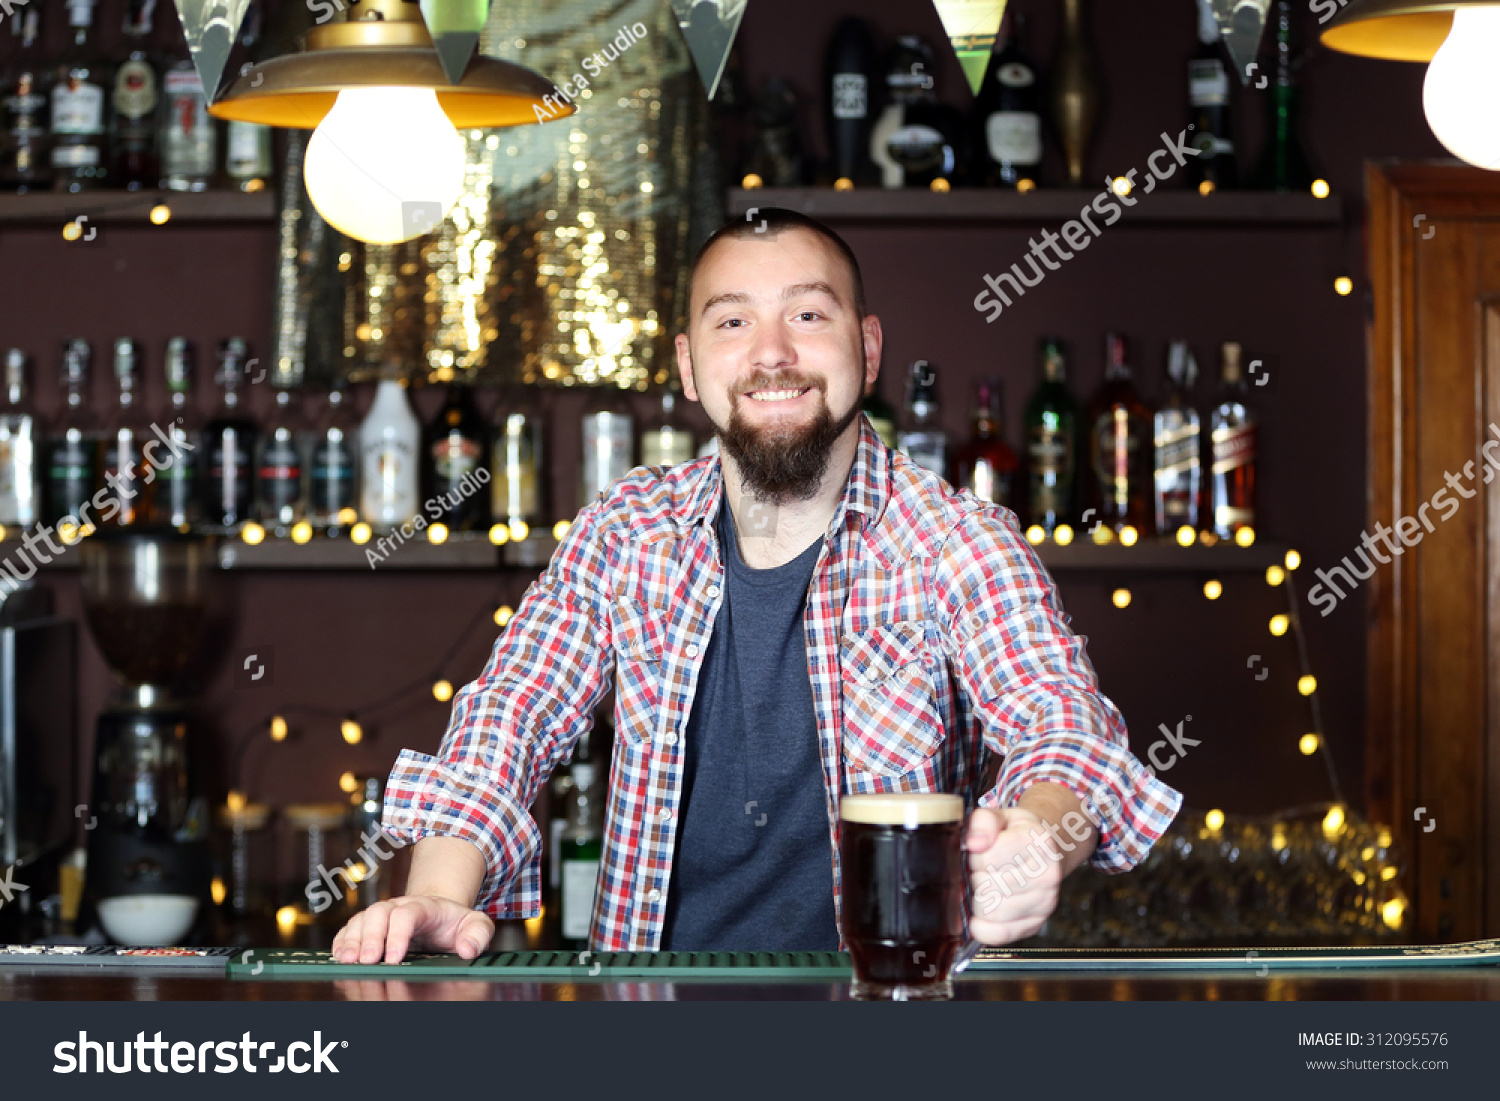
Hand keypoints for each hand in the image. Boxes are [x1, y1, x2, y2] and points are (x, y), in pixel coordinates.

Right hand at [330, 895, 493, 964]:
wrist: (439, 914)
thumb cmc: (455, 923)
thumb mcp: (475, 924)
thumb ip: (478, 934)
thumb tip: (467, 950)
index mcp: (424, 906)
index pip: (406, 914)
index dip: (397, 935)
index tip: (393, 959)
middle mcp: (398, 906)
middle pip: (378, 914)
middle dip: (370, 938)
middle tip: (366, 962)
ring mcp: (381, 915)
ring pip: (360, 920)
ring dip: (351, 940)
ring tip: (348, 961)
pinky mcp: (368, 926)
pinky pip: (349, 929)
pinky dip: (341, 942)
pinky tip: (338, 957)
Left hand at [964, 806, 1062, 944]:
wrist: (1045, 851)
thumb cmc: (1016, 834)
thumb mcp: (999, 816)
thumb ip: (983, 821)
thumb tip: (975, 843)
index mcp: (1038, 843)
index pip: (988, 859)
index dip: (975, 856)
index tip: (981, 852)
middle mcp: (1047, 875)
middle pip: (987, 887)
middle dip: (976, 878)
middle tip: (983, 870)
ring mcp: (1045, 902)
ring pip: (991, 912)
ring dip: (979, 900)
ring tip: (988, 885)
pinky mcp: (1036, 923)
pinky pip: (1000, 934)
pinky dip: (984, 928)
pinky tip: (983, 913)